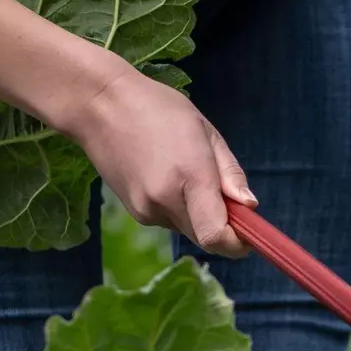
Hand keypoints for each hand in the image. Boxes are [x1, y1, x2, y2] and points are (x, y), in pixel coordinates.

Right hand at [57, 64, 254, 256]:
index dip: (238, 244)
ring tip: (185, 172)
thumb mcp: (206, 132)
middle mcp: (165, 201)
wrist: (100, 106)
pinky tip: (166, 176)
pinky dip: (179, 208)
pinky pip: (170, 220)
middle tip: (224, 194)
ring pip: (189, 229)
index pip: (217, 236)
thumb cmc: (159, 109)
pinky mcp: (135, 213)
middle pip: (206, 238)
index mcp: (190, 176)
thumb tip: (250, 206)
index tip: (250, 233)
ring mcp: (146, 210)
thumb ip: (230, 173)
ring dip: (200, 214)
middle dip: (224, 226)